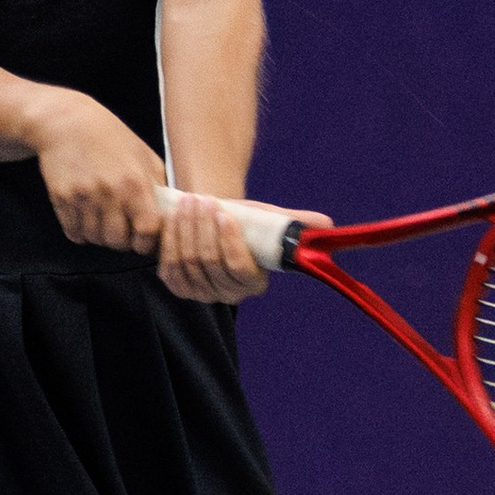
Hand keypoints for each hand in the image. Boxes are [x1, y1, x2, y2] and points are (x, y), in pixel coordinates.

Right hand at [32, 92, 167, 255]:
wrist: (67, 122)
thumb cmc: (109, 136)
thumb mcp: (144, 155)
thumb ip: (158, 186)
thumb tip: (169, 215)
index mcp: (134, 182)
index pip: (147, 230)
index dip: (147, 241)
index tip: (144, 238)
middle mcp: (109, 191)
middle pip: (117, 241)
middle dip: (122, 240)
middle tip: (121, 229)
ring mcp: (83, 196)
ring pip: (94, 238)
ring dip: (100, 235)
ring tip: (102, 219)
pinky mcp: (61, 198)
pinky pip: (73, 233)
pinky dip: (80, 231)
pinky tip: (85, 216)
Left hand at [156, 191, 332, 302]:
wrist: (214, 223)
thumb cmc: (247, 224)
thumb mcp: (271, 220)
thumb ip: (297, 223)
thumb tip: (326, 224)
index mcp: (254, 284)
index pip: (239, 269)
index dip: (230, 243)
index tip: (225, 215)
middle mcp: (227, 295)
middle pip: (209, 263)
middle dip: (203, 228)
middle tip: (203, 200)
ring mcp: (199, 293)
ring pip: (188, 261)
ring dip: (186, 228)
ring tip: (190, 202)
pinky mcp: (177, 285)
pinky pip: (169, 265)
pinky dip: (170, 239)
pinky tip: (175, 218)